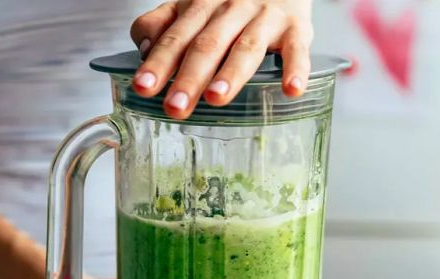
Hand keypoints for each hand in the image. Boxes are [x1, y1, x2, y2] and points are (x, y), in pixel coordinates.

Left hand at [130, 0, 312, 118]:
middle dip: (190, 77)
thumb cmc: (228, 1)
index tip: (143, 87)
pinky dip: (295, 68)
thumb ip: (162, 25)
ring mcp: (265, 17)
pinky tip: (290, 89)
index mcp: (200, 7)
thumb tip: (144, 49)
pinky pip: (297, 48)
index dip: (158, 62)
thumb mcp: (190, 5)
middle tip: (176, 107)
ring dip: (232, 73)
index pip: (176, 37)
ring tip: (216, 98)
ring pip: (247, 46)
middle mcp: (231, 9)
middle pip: (207, 45)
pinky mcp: (297, 27)